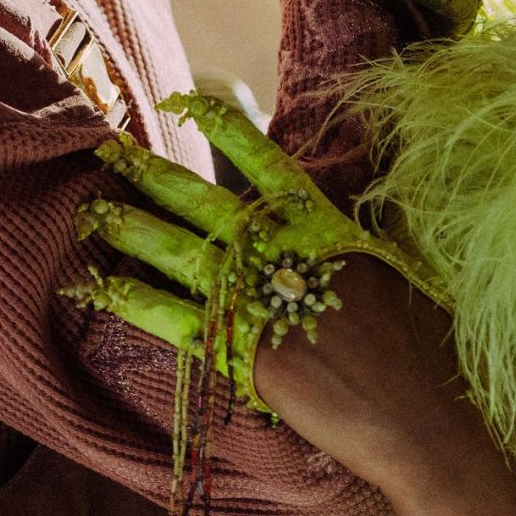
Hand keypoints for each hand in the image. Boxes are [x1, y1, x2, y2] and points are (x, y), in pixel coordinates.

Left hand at [64, 92, 474, 495]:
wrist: (421, 415)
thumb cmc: (427, 348)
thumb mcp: (402, 270)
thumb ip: (364, 241)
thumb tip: (355, 216)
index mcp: (326, 225)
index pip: (267, 160)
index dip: (226, 127)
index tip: (187, 99)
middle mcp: (284, 252)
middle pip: (203, 202)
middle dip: (152, 174)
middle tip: (107, 151)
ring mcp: (258, 299)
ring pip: (178, 252)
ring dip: (129, 229)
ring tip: (88, 211)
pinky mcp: (239, 350)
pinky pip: (171, 318)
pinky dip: (132, 301)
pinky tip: (97, 286)